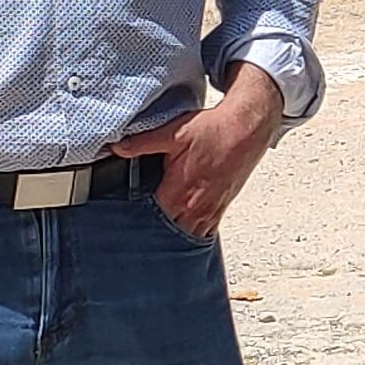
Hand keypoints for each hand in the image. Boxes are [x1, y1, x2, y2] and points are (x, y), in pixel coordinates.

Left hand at [113, 60, 285, 239]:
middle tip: (141, 228)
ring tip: (162, 233)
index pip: (151, 219)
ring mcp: (210, 211)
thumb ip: (143, 143)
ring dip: (175, 234)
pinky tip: (185, 227)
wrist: (247, 129)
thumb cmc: (214, 131)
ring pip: (187, 236)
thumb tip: (117, 148)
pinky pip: (205, 231)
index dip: (139, 219)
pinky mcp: (222, 208)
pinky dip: (194, 232)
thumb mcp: (173, 133)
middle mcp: (195, 207)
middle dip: (156, 231)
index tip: (128, 218)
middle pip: (169, 232)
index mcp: (178, 192)